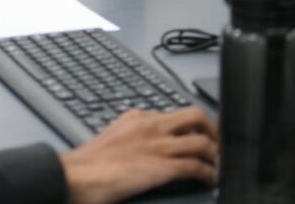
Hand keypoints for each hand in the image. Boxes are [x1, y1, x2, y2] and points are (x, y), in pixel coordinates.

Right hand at [60, 108, 217, 203]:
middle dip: (212, 131)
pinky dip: (209, 174)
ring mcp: (158, 145)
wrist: (77, 175)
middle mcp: (151, 126)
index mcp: (136, 117)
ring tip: (217, 166)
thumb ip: (130, 134)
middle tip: (216, 145)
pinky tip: (209, 181)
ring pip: (203, 142)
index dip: (190, 126)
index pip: (174, 113)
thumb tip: (142, 146)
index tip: (197, 135)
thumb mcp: (111, 137)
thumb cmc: (88, 163)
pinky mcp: (163, 167)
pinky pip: (197, 166)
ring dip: (216, 156)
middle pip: (195, 116)